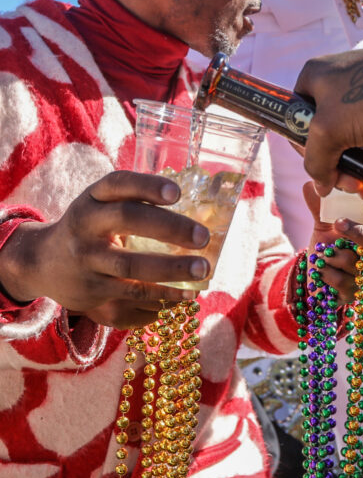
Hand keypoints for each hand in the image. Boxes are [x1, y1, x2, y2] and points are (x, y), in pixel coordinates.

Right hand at [0, 171, 211, 328]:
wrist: (43, 264)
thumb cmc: (91, 230)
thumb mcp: (101, 208)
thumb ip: (136, 203)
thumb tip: (201, 209)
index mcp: (92, 200)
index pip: (117, 184)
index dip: (147, 186)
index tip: (177, 192)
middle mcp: (85, 226)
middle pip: (127, 220)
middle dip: (169, 227)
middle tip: (203, 237)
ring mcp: (87, 260)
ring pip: (131, 265)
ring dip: (171, 269)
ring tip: (203, 269)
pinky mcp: (93, 290)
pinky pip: (133, 293)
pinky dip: (163, 294)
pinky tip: (187, 293)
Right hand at [294, 28, 362, 195]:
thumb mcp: (329, 130)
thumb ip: (316, 161)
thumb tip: (320, 187)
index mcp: (313, 82)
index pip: (297, 124)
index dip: (307, 153)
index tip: (323, 174)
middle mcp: (335, 89)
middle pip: (328, 142)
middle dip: (340, 171)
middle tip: (353, 187)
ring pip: (354, 148)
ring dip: (361, 175)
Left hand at [303, 182, 362, 303]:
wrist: (313, 275)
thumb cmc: (326, 245)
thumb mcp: (322, 224)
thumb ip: (319, 206)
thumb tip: (310, 185)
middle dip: (358, 233)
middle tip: (338, 222)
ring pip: (354, 263)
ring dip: (330, 255)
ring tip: (321, 254)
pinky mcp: (356, 293)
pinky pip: (342, 281)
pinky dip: (325, 273)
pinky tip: (322, 271)